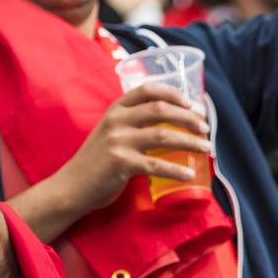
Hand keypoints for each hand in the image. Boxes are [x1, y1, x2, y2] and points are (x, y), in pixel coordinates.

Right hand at [52, 83, 212, 213]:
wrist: (71, 187)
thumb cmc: (95, 162)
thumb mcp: (109, 133)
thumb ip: (131, 125)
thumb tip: (169, 126)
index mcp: (115, 110)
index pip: (147, 90)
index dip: (173, 93)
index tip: (192, 104)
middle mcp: (117, 121)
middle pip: (161, 109)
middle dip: (189, 117)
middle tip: (205, 127)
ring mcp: (118, 141)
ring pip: (164, 135)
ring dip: (190, 141)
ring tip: (206, 148)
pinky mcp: (122, 163)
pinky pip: (157, 165)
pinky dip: (177, 170)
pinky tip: (189, 174)